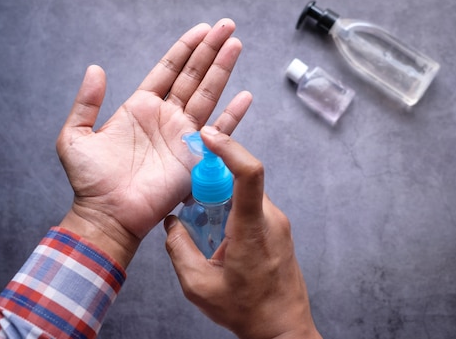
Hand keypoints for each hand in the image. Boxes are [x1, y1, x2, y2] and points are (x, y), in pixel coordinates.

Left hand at [57, 19, 251, 266]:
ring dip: (223, 70)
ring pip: (208, 94)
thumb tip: (95, 69)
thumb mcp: (75, 136)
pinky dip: (233, 115)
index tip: (203, 29)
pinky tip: (246, 96)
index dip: (185, 48)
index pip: (169, 70)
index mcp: (141, 107)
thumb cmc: (90, 181)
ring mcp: (183, 135)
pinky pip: (219, 131)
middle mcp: (166, 117)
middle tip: (227, 26)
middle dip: (210, 50)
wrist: (107, 214)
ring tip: (236, 45)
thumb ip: (86, 102)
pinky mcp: (195, 156)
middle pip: (194, 75)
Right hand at [164, 127, 321, 338]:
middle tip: (191, 198)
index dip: (229, 148)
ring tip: (204, 225)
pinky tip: (219, 234)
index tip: (209, 136)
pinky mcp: (278, 229)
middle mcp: (270, 218)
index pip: (249, 173)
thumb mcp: (199, 286)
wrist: (284, 329)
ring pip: (245, 193)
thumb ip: (178, 250)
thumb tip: (171, 224)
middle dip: (212, 179)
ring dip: (221, 198)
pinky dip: (232, 209)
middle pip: (240, 179)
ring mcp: (278, 223)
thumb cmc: (247, 311)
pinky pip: (252, 206)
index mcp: (252, 227)